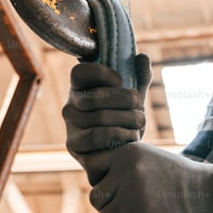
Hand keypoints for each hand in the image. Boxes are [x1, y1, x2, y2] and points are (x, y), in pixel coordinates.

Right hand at [63, 54, 151, 177]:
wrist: (123, 155)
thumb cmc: (125, 121)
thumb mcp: (134, 98)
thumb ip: (139, 77)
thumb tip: (142, 58)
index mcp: (81, 88)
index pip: (80, 73)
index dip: (102, 74)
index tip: (121, 80)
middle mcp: (70, 106)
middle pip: (93, 97)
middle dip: (124, 99)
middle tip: (139, 105)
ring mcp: (70, 126)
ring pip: (100, 117)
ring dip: (127, 119)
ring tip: (139, 122)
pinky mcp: (74, 145)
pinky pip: (97, 136)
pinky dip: (120, 135)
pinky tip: (131, 136)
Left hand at [85, 142, 212, 212]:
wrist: (210, 193)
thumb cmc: (181, 180)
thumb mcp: (151, 160)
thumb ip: (125, 168)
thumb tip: (96, 192)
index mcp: (128, 151)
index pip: (93, 168)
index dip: (104, 184)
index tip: (119, 193)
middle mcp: (126, 168)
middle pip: (97, 196)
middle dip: (110, 208)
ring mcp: (131, 191)